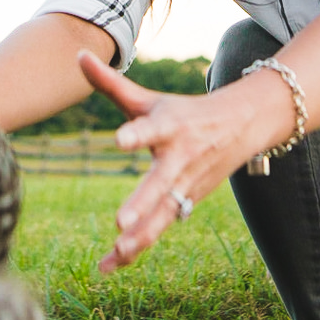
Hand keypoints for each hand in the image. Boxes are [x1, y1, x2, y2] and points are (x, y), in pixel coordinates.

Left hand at [76, 52, 258, 273]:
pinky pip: (159, 229)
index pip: (152, 129)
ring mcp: (186, 185)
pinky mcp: (186, 203)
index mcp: (170, 127)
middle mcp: (180, 158)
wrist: (242, 125)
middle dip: (142, 205)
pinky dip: (137, 249)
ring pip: (164, 215)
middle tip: (120, 223)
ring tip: (116, 252)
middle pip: (160, 184)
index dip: (137, 134)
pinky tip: (110, 266)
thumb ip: (110, 83)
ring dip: (141, 236)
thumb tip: (77, 54)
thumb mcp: (149, 99)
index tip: (119, 140)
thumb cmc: (183, 111)